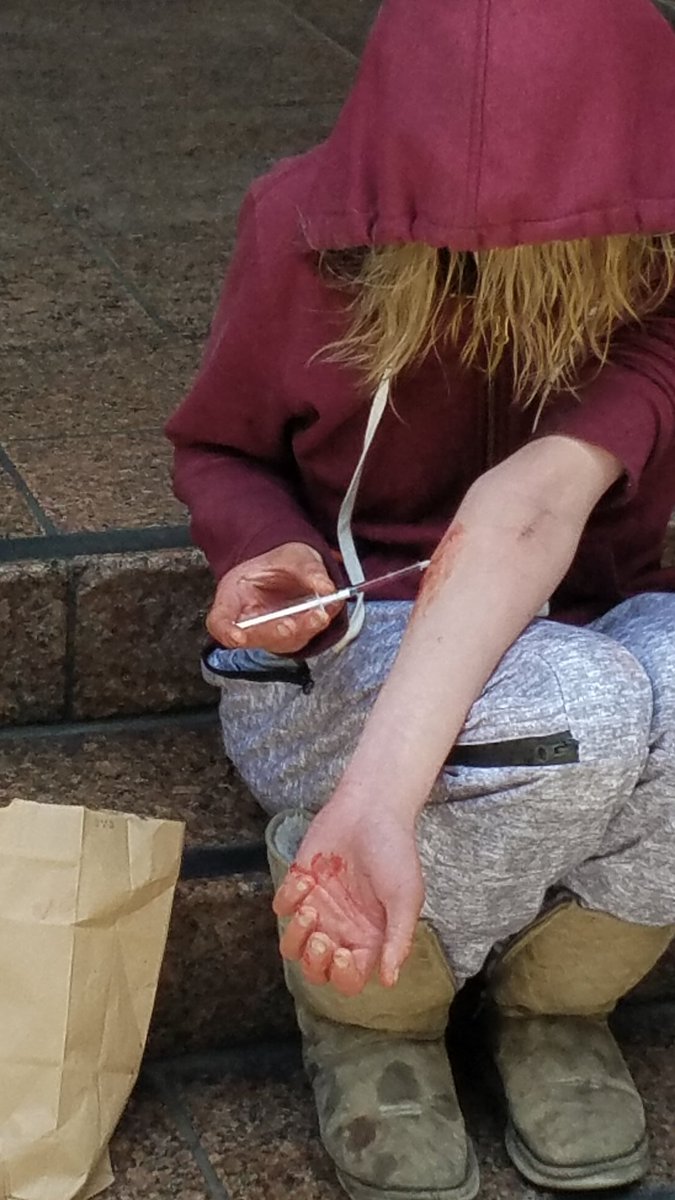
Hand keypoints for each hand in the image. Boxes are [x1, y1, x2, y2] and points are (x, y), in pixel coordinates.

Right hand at [206, 542, 341, 654]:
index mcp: (233, 595)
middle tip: (290, 624)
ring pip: (280, 641)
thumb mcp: (292, 554)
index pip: (219, 621)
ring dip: (300, 631)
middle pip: (253, 637)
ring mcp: (270, 632)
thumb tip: (326, 587)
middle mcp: (248, 620)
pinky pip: (302, 638)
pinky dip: (314, 627)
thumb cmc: (281, 563)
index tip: (237, 637)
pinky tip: (325, 613)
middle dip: (273, 633)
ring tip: (318, 615)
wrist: (292, 570)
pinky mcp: (291, 638)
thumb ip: (308, 569)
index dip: (226, 631)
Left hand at [273, 797, 424, 995]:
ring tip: (310, 908)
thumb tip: (389, 980)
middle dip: (314, 962)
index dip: (343, 976)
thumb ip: (397, 940)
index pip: (351, 978)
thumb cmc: (394, 850)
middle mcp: (342, 928)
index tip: (344, 955)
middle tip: (322, 937)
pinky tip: (308, 877)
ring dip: (296, 936)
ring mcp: (319, 907)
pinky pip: (281, 907)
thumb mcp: (405, 897)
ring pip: (293, 946)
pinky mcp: (300, 884)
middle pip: (317, 970)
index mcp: (370, 937)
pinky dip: (289, 897)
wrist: (371, 808)